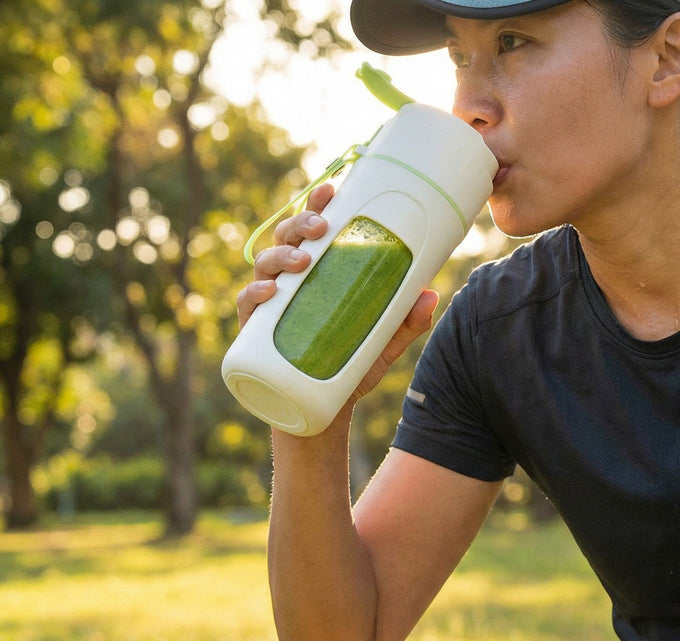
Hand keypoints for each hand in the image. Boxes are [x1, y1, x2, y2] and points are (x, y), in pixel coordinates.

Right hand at [234, 183, 438, 406]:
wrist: (326, 411)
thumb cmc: (351, 366)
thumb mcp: (385, 342)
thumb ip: (407, 320)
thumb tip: (431, 294)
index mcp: (318, 272)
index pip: (314, 229)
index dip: (318, 205)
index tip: (331, 189)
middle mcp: (290, 280)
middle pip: (286, 237)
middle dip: (300, 224)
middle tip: (321, 228)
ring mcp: (270, 303)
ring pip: (264, 263)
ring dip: (281, 256)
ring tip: (303, 261)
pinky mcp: (255, 331)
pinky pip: (247, 304)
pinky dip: (254, 294)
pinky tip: (269, 291)